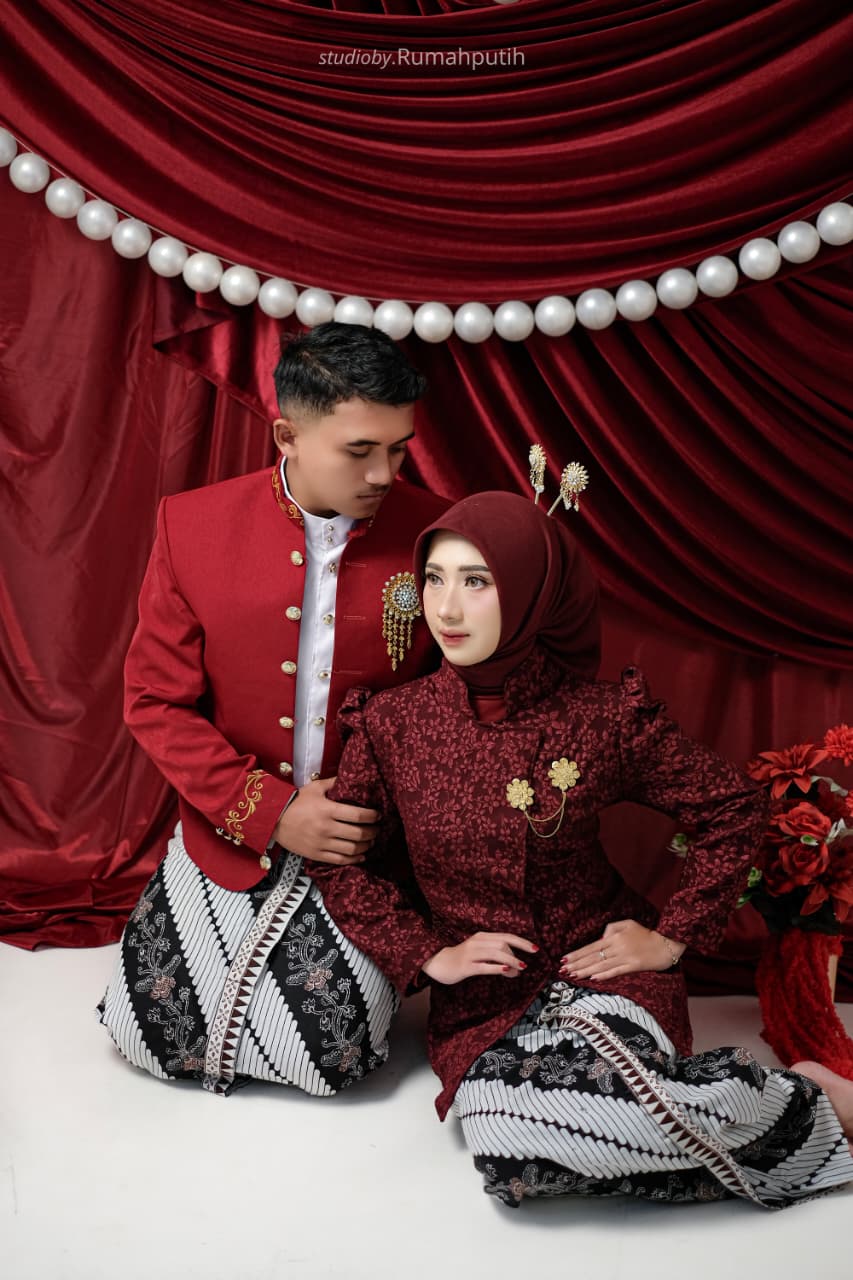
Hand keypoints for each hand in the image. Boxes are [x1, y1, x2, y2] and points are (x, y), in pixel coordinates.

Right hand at [274, 777, 378, 864]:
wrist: (273, 819)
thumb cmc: (295, 802)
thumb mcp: (314, 787)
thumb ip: (333, 783)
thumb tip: (350, 776)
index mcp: (328, 810)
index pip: (358, 815)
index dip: (373, 816)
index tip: (378, 815)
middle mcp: (327, 828)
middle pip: (358, 834)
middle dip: (373, 832)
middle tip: (378, 829)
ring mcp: (321, 843)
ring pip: (352, 849)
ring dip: (366, 846)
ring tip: (371, 842)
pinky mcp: (316, 854)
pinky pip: (340, 860)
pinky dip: (354, 859)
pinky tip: (361, 855)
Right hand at [421, 932, 537, 984]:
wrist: (438, 963)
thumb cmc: (461, 958)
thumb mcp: (479, 951)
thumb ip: (496, 955)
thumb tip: (516, 966)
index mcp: (482, 936)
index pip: (506, 936)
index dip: (522, 942)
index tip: (536, 949)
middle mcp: (477, 942)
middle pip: (503, 944)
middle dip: (517, 954)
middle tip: (524, 966)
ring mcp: (471, 953)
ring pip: (496, 953)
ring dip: (511, 961)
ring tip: (520, 969)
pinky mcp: (466, 966)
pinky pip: (484, 966)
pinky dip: (498, 968)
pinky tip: (506, 971)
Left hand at [560, 920, 685, 981]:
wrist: (666, 943)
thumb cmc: (646, 934)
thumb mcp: (628, 924)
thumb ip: (611, 928)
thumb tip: (599, 939)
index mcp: (614, 936)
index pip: (591, 947)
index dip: (577, 954)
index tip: (564, 959)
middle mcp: (617, 946)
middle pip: (593, 957)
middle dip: (577, 964)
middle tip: (563, 970)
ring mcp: (625, 957)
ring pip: (601, 965)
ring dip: (586, 971)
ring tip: (573, 975)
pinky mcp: (634, 965)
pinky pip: (616, 971)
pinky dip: (604, 975)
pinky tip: (593, 978)